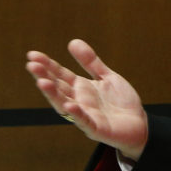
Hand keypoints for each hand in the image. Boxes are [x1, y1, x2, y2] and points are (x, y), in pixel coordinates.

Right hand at [25, 39, 148, 160]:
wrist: (139, 125)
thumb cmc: (120, 102)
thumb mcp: (107, 77)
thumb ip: (90, 62)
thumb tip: (73, 41)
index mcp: (81, 88)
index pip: (60, 74)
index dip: (47, 65)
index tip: (32, 54)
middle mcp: (78, 100)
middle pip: (58, 87)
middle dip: (45, 76)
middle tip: (31, 65)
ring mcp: (85, 115)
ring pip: (64, 104)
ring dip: (53, 94)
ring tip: (42, 82)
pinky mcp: (95, 128)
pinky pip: (84, 121)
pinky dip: (76, 114)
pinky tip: (70, 105)